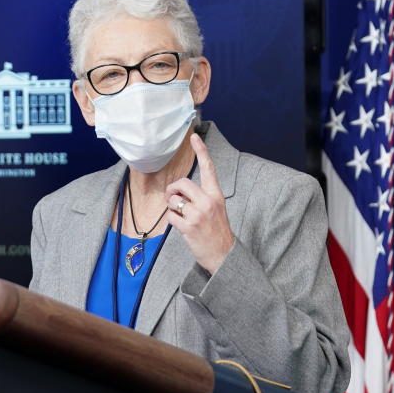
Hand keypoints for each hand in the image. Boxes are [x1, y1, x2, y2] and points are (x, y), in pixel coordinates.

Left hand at [165, 133, 234, 274]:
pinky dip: (171, 221)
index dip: (201, 151)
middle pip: (182, 183)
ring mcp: (198, 214)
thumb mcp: (215, 209)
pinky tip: (180, 226)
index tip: (194, 137)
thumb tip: (179, 190)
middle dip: (173, 190)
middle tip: (174, 199)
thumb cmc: (216, 231)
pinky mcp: (189, 226)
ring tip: (181, 216)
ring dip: (172, 208)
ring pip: (173, 200)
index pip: (208, 169)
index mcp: (216, 195)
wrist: (223, 255)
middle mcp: (208, 201)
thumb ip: (201, 197)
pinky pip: (170, 216)